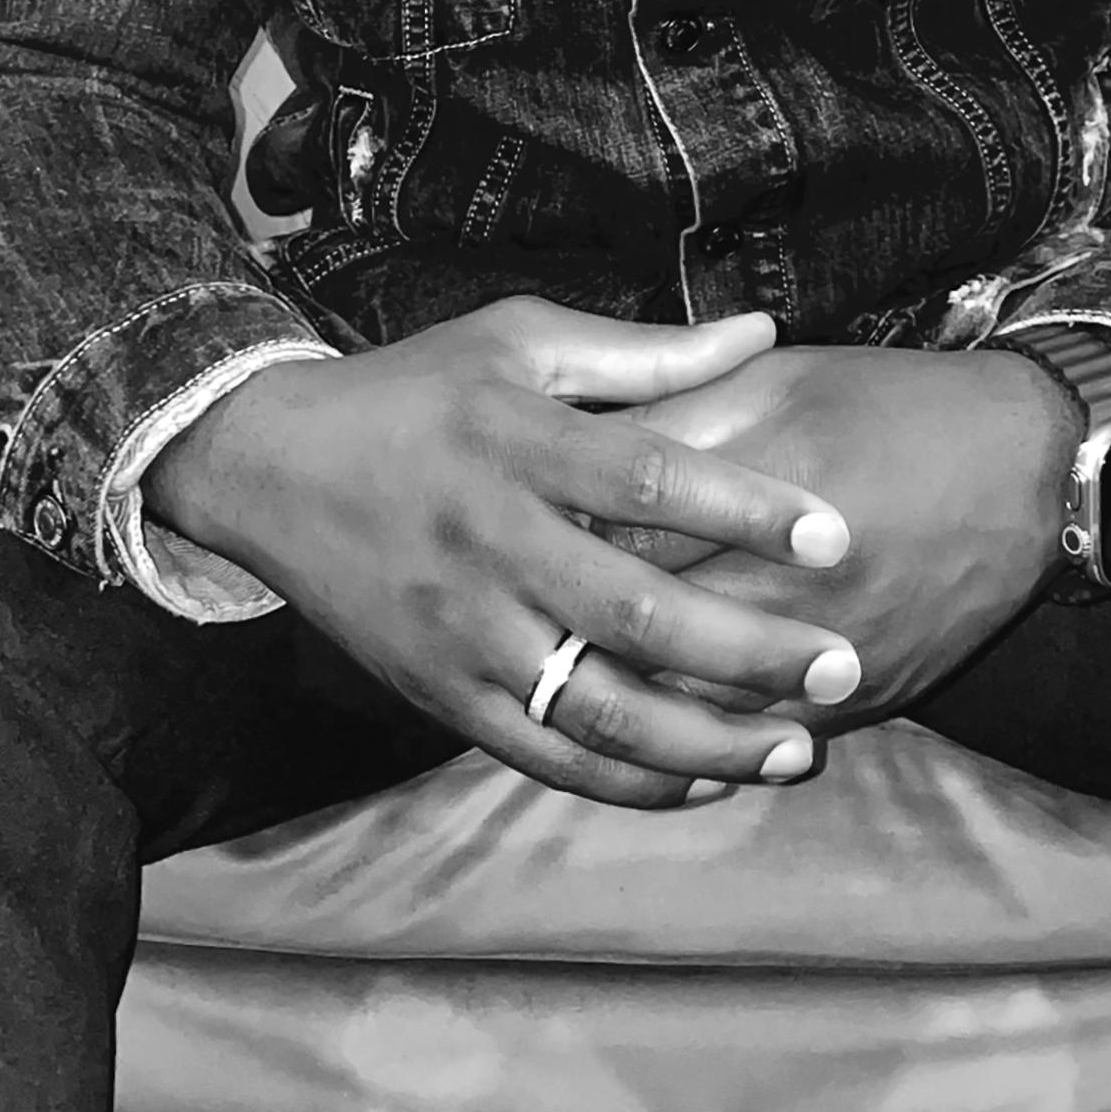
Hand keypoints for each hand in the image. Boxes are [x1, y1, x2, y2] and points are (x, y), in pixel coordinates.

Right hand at [139, 296, 861, 812]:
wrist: (266, 466)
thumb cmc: (415, 392)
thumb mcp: (518, 341)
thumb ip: (645, 352)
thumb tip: (763, 331)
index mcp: (520, 443)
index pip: (648, 480)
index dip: (745, 511)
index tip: (835, 536)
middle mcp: (494, 542)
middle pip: (637, 613)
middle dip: (750, 651)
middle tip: (844, 666)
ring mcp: (464, 629)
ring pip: (597, 708)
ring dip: (707, 741)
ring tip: (799, 751)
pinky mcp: (441, 692)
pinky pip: (544, 754)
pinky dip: (628, 779)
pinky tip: (706, 780)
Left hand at [575, 342, 1079, 738]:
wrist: (1033, 470)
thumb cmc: (895, 407)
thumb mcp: (784, 382)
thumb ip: (679, 408)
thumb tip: (582, 432)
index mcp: (760, 488)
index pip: (628, 530)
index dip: (562, 538)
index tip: (519, 531)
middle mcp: (793, 583)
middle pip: (649, 628)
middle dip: (578, 627)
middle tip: (529, 615)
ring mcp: (829, 650)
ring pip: (697, 702)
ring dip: (628, 703)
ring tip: (572, 685)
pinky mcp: (865, 697)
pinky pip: (762, 737)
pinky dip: (700, 743)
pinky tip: (657, 734)